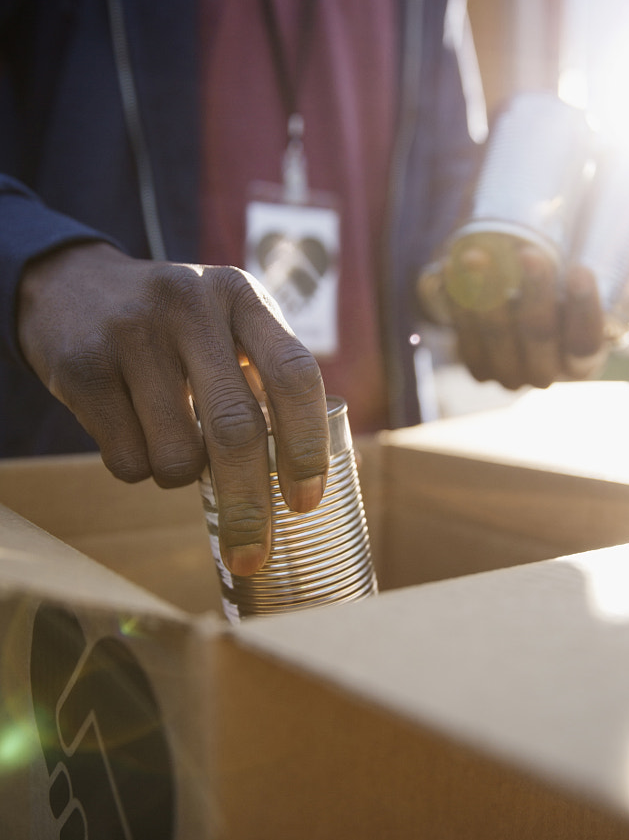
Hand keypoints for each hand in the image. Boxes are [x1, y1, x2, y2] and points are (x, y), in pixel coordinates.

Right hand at [18, 242, 328, 573]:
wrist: (71, 286)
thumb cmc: (174, 328)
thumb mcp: (230, 328)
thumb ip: (274, 384)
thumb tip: (347, 466)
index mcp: (242, 297)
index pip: (294, 375)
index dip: (307, 446)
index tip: (306, 502)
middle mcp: (192, 304)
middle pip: (236, 428)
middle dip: (248, 506)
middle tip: (251, 553)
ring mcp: (133, 333)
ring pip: (176, 457)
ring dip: (180, 476)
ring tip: (170, 438)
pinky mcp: (84, 366)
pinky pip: (126, 461)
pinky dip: (137, 467)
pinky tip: (129, 425)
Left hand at [421, 242, 605, 389]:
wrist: (518, 329)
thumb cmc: (561, 300)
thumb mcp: (585, 293)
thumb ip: (593, 274)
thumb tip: (626, 230)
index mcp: (582, 363)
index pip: (585, 341)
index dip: (583, 309)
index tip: (580, 270)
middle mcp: (545, 374)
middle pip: (540, 335)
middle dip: (534, 293)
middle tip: (528, 254)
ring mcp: (508, 374)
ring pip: (496, 335)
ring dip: (485, 293)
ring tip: (476, 256)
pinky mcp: (476, 366)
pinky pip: (463, 334)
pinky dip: (454, 300)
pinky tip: (447, 271)